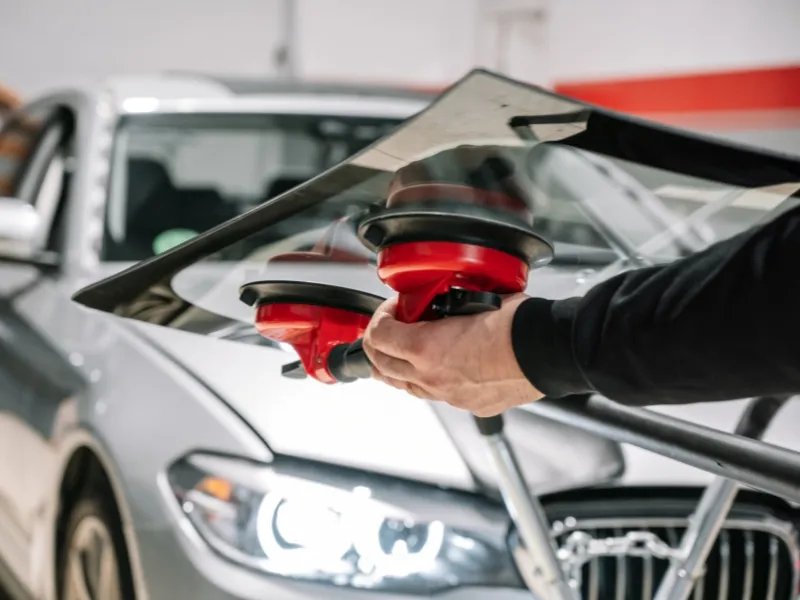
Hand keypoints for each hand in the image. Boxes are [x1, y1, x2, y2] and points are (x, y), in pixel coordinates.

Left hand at [362, 293, 544, 416]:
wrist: (547, 352)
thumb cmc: (517, 324)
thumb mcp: (471, 297)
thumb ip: (446, 300)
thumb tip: (438, 295)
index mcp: (426, 348)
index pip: (378, 336)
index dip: (379, 318)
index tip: (392, 309)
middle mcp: (431, 377)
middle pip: (381, 367)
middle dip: (378, 345)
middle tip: (389, 328)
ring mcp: (448, 395)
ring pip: (404, 386)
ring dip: (396, 367)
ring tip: (403, 350)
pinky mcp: (467, 404)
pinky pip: (433, 394)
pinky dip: (425, 380)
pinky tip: (435, 366)